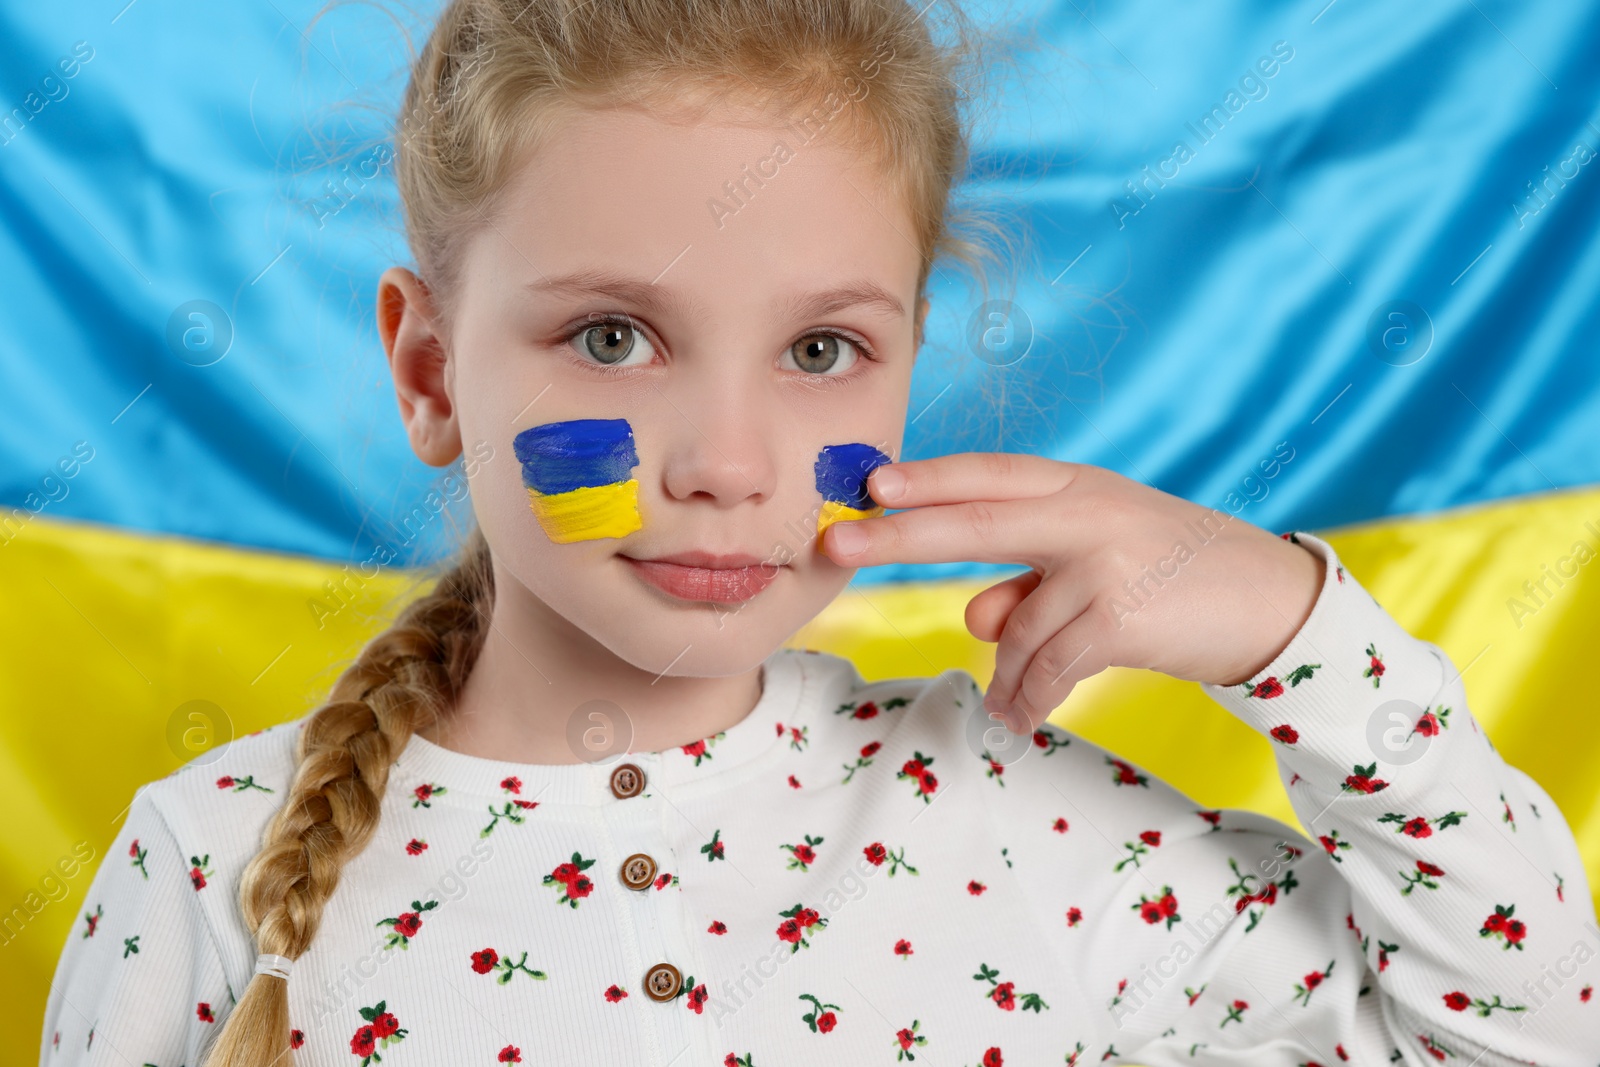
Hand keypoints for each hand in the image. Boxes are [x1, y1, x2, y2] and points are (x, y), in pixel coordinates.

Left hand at [821, 454, 1323, 733]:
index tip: (871, 484)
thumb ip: (1029, 581)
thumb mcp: (1097, 562)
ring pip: (1015, 626)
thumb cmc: (1171, 578)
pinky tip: (1022, 718)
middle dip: (899, 536)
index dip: (929, 478)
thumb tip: (973, 619)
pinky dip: (1030, 697)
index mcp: (1078, 486)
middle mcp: (1088, 512)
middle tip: (838, 545)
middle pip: (975, 522)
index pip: (989, 476)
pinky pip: (1047, 665)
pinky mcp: (1121, 614)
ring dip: (1006, 674)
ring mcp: (1105, 561)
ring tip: (1006, 703)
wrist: (1270, 605)